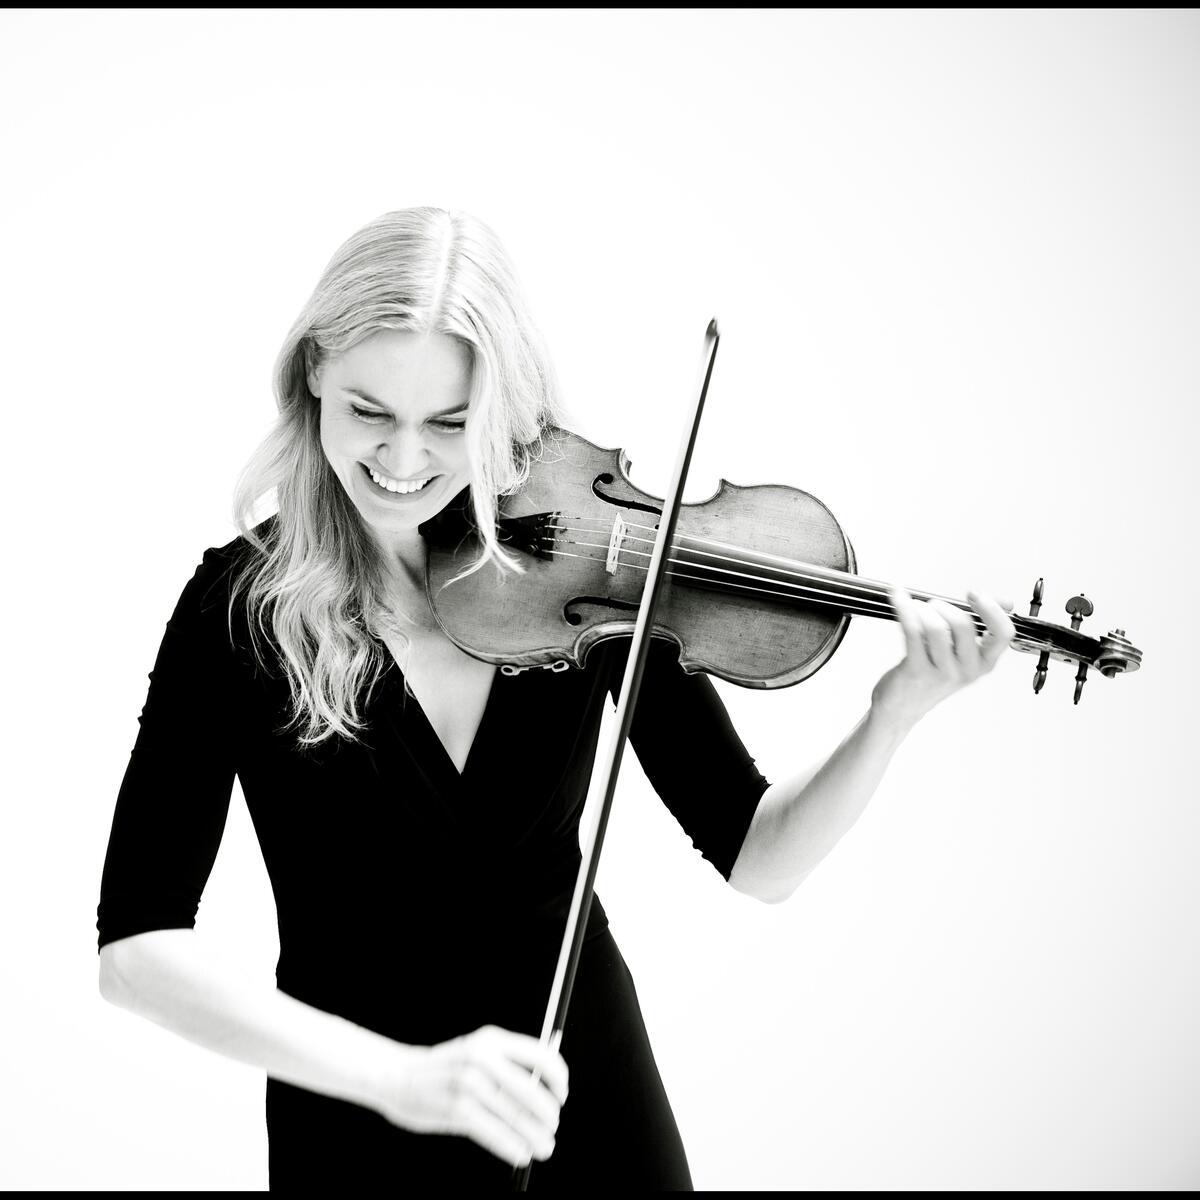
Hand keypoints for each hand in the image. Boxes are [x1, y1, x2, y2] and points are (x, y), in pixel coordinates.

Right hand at [370, 1024, 568, 1168]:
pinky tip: (520, 1153)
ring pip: (515, 1115)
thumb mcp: (476, 1052)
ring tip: (545, 1147)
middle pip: (531, 1090)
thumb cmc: (445, 1069)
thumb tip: (548, 1089)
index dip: (558, 1078)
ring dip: (535, 1136)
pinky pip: (495, 1132)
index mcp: (492, 1040)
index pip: (541, 1055)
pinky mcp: (456, 1109)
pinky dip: (512, 1146)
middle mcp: (482, 1057)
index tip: (562, 1096)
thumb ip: (508, 1064)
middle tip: (553, 1128)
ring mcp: (469, 1083)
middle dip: (549, 1114)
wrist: (398, 1076)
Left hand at [871, 587, 1015, 730]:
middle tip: (931, 605)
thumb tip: (1005, 602)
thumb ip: (982, 626)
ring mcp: (942, 672)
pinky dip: (904, 609)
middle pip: (963, 625)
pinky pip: (912, 631)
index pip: (1003, 633)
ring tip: (914, 607)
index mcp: (984, 663)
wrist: (902, 706)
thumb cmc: (931, 675)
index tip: (974, 594)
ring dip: (922, 609)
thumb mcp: (961, 653)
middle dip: (943, 606)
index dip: (991, 609)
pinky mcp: (916, 671)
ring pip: (936, 627)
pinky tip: (900, 600)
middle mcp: (968, 670)